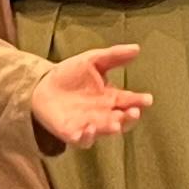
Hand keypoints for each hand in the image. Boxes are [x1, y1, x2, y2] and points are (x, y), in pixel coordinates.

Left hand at [28, 44, 152, 149]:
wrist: (41, 86)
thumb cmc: (70, 74)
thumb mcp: (92, 60)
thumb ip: (114, 56)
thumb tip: (136, 48)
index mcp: (111, 98)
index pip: (129, 101)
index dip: (139, 101)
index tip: (147, 99)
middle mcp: (103, 114)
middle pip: (122, 119)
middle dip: (129, 118)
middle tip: (134, 112)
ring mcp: (89, 125)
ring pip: (105, 131)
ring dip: (111, 129)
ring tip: (116, 124)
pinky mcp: (73, 133)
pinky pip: (83, 140)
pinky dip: (87, 137)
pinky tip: (89, 128)